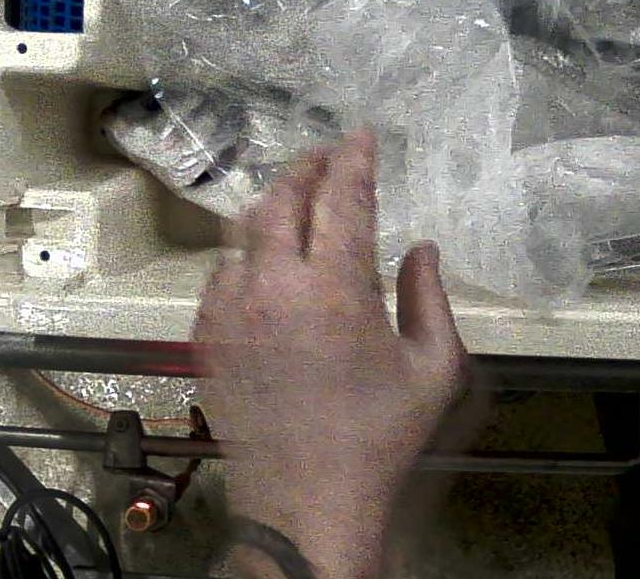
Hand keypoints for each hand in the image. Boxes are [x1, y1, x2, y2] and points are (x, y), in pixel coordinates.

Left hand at [195, 129, 467, 578]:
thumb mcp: (433, 370)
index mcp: (335, 289)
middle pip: (281, 200)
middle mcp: (275, 288)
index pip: (342, 197)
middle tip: (327, 156)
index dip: (354, 158)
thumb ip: (431, 299)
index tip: (361, 135)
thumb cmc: (378, 439)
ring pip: (242, 232)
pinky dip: (242, 255)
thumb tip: (421, 250)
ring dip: (271, 206)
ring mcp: (231, 312)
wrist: (306, 504)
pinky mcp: (206, 339)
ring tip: (294, 198)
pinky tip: (262, 261)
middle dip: (306, 168)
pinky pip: (219, 275)